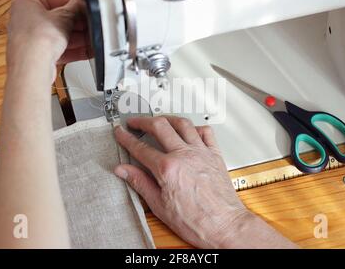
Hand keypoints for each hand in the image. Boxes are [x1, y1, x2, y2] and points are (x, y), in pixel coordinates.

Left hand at [6, 0, 88, 80]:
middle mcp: (25, 21)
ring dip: (77, 39)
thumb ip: (75, 8)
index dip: (73, 5)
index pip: (54, 0)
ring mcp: (31, 40)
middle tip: (90, 25)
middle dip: (77, 25)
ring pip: (59, 37)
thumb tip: (80, 1)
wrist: (31, 66)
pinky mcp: (38, 56)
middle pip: (58, 20)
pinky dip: (73, 51)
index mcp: (26, 3)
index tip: (84, 8)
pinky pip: (58, 50)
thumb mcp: (64, 16)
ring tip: (91, 39)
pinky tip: (86, 51)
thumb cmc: (37, 38)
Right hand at [114, 116, 295, 248]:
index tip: (121, 133)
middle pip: (160, 126)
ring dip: (167, 118)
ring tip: (159, 120)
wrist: (224, 226)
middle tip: (135, 122)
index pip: (141, 148)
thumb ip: (140, 183)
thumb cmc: (196, 221)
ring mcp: (201, 153)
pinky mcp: (215, 155)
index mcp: (168, 169)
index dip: (127, 138)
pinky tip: (189, 130)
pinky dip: (195, 127)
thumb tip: (124, 171)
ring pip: (183, 124)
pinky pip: (206, 132)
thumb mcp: (159, 206)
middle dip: (143, 121)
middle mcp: (185, 155)